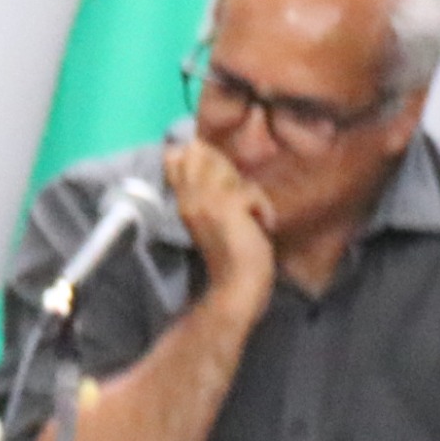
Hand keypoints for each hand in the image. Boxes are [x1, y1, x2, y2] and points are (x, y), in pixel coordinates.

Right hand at [161, 135, 275, 317]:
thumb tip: (212, 163)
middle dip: (227, 170)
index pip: (176, 157)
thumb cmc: (228, 255)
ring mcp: (207, 201)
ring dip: (249, 193)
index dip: (201, 156)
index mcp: (183, 201)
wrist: (237, 286)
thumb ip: (210, 191)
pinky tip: (263, 225)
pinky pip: (250, 190)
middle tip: (241, 205)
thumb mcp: (213, 218)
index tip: (222, 183)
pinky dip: (263, 208)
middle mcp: (190, 198)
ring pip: (229, 170)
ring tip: (252, 218)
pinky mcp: (228, 206)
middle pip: (202, 154)